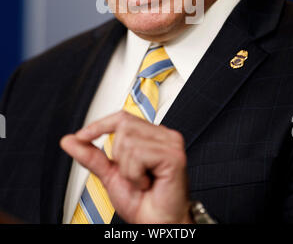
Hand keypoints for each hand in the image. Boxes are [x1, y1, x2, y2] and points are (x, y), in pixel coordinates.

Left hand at [60, 111, 191, 223]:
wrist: (156, 223)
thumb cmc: (142, 203)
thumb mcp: (110, 175)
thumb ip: (91, 156)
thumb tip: (70, 141)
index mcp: (150, 136)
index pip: (122, 117)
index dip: (100, 124)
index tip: (83, 135)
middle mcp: (162, 136)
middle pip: (123, 125)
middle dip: (117, 154)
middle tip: (132, 174)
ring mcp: (170, 143)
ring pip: (128, 140)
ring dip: (127, 169)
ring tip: (141, 181)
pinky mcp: (174, 155)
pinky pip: (138, 154)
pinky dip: (135, 175)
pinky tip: (147, 183)